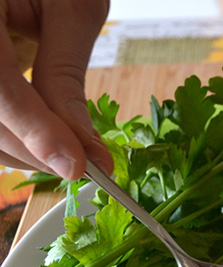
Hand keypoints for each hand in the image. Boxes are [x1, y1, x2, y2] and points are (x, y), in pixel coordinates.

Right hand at [0, 0, 113, 179]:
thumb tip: (82, 145)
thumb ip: (66, 75)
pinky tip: (40, 130)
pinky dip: (10, 130)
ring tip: (67, 147)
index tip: (82, 168)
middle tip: (85, 161)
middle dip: (36, 150)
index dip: (38, 136)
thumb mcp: (69, 4)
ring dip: (22, 147)